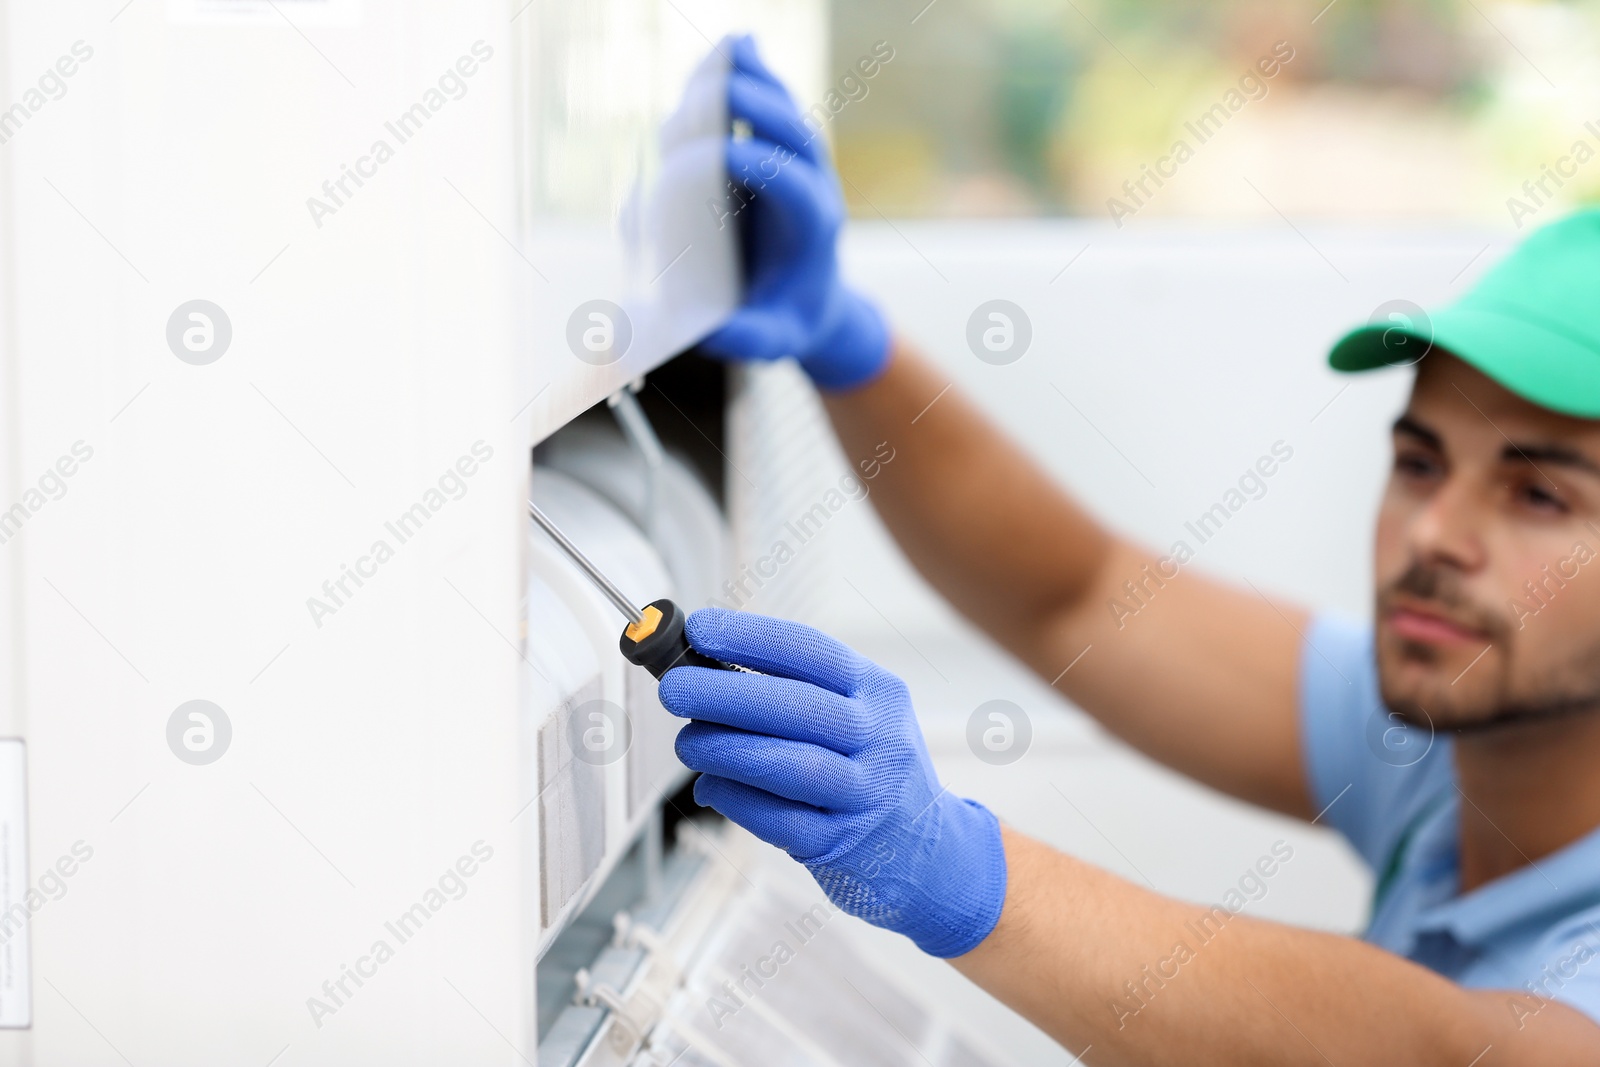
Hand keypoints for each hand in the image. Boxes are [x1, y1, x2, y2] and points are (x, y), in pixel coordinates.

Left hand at [658, 608, 1005, 957]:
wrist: (931, 852)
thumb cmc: (871, 770)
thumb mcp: (857, 716)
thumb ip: (794, 692)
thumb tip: (704, 671)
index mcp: (878, 691)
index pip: (812, 652)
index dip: (750, 638)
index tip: (699, 630)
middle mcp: (881, 738)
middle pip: (800, 707)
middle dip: (725, 693)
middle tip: (674, 688)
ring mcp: (868, 795)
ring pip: (791, 764)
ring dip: (725, 749)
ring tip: (687, 742)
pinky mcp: (846, 844)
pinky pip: (780, 819)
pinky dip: (736, 799)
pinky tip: (712, 786)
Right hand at [700, 35, 889, 390]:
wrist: (810, 299)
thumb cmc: (785, 319)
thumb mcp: (773, 341)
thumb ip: (746, 339)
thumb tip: (709, 332)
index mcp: (813, 228)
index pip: (793, 185)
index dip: (760, 166)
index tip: (717, 157)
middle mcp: (814, 184)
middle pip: (792, 134)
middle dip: (752, 113)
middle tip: (707, 103)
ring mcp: (800, 160)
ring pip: (781, 108)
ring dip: (748, 81)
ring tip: (716, 59)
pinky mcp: (780, 147)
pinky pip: (768, 100)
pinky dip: (748, 72)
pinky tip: (730, 46)